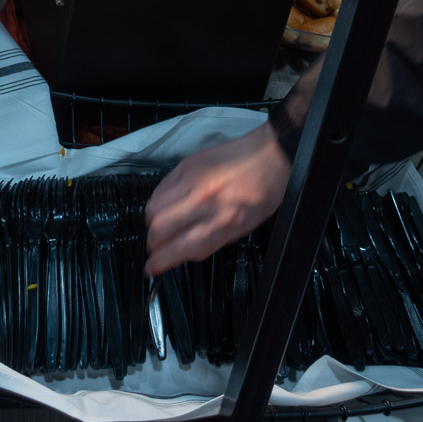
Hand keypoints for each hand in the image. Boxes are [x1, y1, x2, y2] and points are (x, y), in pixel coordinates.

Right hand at [144, 122, 290, 275]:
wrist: (270, 153)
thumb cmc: (263, 191)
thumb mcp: (245, 226)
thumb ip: (212, 240)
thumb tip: (184, 250)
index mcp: (224, 221)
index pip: (180, 248)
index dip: (160, 263)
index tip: (153, 268)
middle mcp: (205, 201)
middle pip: (159, 228)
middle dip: (152, 244)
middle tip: (155, 248)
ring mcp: (193, 180)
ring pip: (153, 207)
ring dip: (151, 222)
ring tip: (160, 226)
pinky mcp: (186, 164)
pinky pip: (160, 187)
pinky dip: (157, 201)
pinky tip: (166, 205)